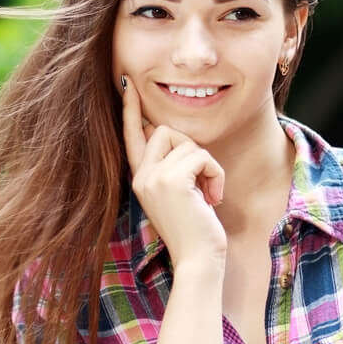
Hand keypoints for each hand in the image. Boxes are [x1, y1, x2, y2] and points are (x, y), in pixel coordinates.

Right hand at [122, 75, 227, 267]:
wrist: (198, 260)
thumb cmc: (196, 231)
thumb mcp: (180, 194)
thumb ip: (171, 168)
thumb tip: (169, 137)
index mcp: (140, 179)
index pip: (132, 136)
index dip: (130, 110)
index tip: (127, 83)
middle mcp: (140, 176)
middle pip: (164, 130)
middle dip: (191, 149)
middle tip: (203, 182)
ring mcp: (152, 178)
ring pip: (186, 143)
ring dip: (208, 166)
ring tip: (208, 194)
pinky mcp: (170, 180)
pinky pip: (201, 155)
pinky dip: (215, 173)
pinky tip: (213, 197)